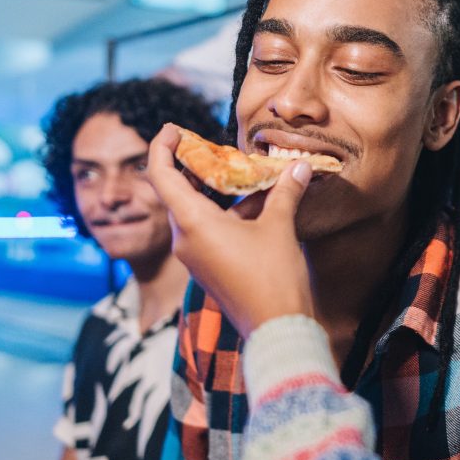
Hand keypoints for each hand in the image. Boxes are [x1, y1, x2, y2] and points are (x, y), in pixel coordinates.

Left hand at [146, 124, 313, 337]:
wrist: (277, 330)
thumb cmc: (273, 278)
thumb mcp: (279, 227)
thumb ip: (284, 191)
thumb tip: (299, 166)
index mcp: (192, 223)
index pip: (161, 175)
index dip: (162, 148)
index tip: (173, 129)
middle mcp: (185, 239)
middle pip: (177, 192)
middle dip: (194, 166)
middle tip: (213, 147)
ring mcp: (195, 256)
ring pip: (194, 211)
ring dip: (214, 190)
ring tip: (240, 171)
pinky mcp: (208, 268)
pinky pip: (207, 230)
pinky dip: (224, 212)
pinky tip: (255, 203)